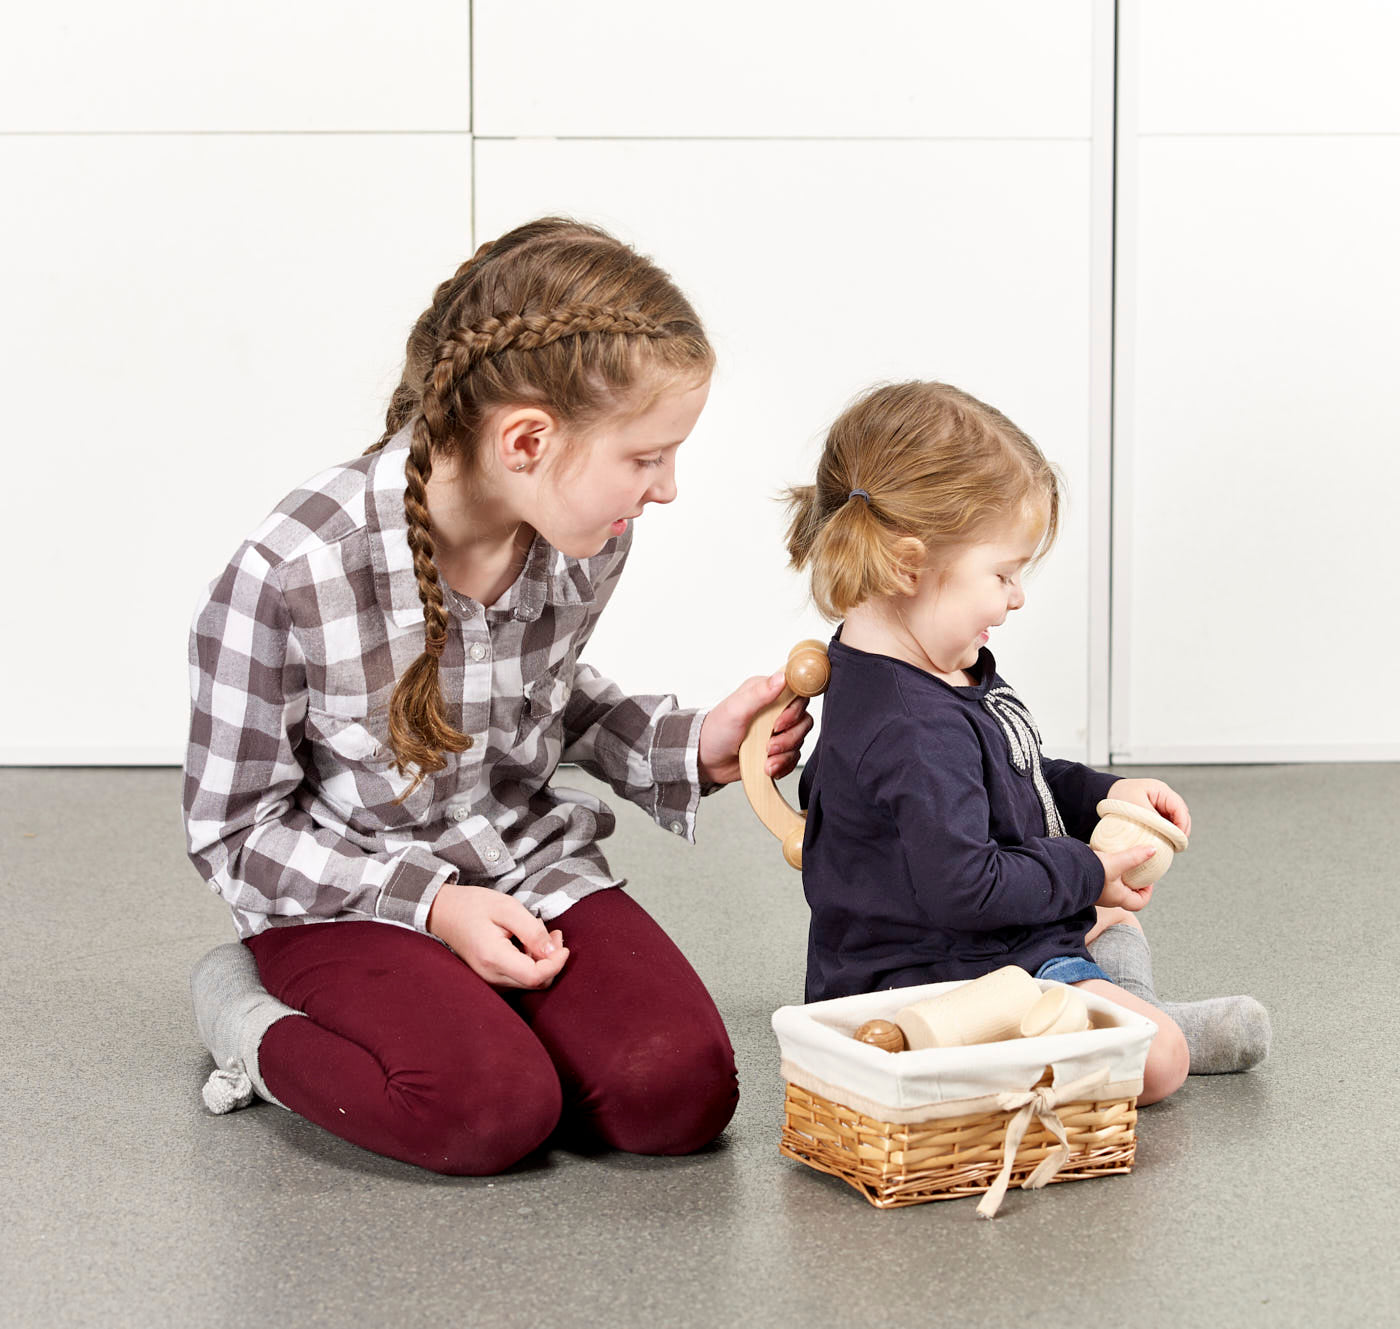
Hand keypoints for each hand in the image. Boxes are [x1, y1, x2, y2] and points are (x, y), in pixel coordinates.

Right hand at [426, 883, 568, 988]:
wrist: (444, 912)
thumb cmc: (474, 906)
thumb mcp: (507, 908)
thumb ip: (532, 930)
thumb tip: (553, 951)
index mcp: (493, 957)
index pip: (535, 976)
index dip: (556, 963)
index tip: (563, 944)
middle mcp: (490, 976)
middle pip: (535, 983)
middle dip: (553, 960)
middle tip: (556, 934)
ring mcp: (489, 980)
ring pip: (530, 982)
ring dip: (543, 962)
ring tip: (544, 935)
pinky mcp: (490, 979)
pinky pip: (520, 979)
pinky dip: (532, 964)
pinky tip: (531, 944)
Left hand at [697, 671, 813, 784]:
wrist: (706, 760)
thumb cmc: (716, 730)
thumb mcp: (736, 709)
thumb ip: (760, 693)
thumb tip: (782, 677)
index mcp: (767, 692)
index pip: (797, 693)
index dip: (795, 710)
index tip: (779, 723)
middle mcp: (775, 710)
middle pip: (803, 720)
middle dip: (789, 737)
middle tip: (769, 746)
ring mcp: (777, 731)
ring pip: (799, 740)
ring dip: (785, 754)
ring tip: (766, 760)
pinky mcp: (777, 750)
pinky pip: (794, 757)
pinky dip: (784, 765)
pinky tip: (768, 767)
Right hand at [1094, 845, 1156, 911]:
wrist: (1063, 870)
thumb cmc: (1090, 872)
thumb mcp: (1116, 862)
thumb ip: (1134, 856)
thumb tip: (1152, 850)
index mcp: (1118, 898)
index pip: (1139, 903)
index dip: (1147, 892)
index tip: (1147, 879)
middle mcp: (1108, 898)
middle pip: (1127, 894)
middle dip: (1134, 882)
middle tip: (1136, 868)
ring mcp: (1097, 891)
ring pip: (1115, 887)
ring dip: (1120, 876)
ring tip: (1121, 861)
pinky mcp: (1088, 882)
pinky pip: (1102, 879)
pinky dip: (1107, 871)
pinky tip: (1104, 858)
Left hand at [1106, 777, 1190, 836]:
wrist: (1105, 792)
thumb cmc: (1118, 795)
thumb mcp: (1134, 807)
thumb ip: (1151, 817)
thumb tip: (1166, 831)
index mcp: (1161, 790)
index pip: (1180, 808)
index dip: (1182, 824)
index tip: (1179, 839)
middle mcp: (1164, 796)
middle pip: (1181, 815)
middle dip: (1181, 830)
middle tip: (1177, 845)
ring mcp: (1161, 804)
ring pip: (1176, 820)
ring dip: (1175, 832)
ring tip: (1172, 844)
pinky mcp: (1156, 812)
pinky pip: (1166, 823)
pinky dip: (1167, 832)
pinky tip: (1164, 840)